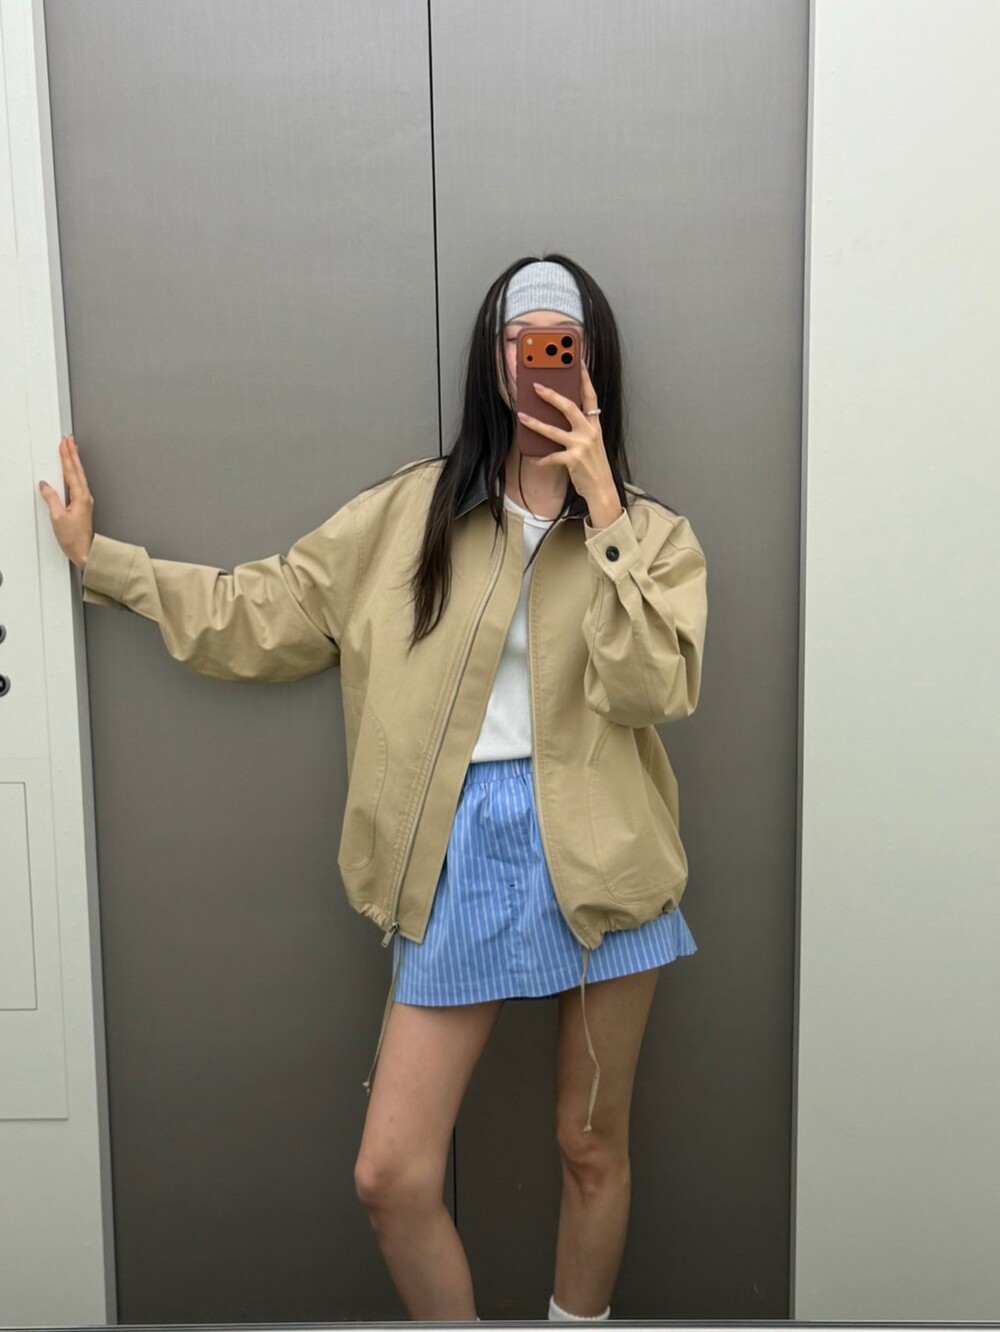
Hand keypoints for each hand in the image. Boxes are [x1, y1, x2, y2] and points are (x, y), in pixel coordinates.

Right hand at [38, 435, 93, 568]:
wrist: (85, 551)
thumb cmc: (74, 538)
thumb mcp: (57, 517)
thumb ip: (51, 499)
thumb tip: (45, 486)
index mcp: (80, 497)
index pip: (71, 471)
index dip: (67, 456)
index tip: (64, 443)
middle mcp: (85, 496)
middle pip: (78, 470)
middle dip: (72, 453)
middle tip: (69, 440)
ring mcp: (85, 500)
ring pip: (79, 475)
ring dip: (74, 461)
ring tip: (71, 449)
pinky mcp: (82, 505)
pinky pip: (78, 483)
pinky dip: (74, 472)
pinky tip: (71, 471)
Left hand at [516, 362, 616, 506]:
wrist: (602, 489)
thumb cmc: (593, 464)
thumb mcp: (591, 441)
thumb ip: (580, 427)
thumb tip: (557, 414)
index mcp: (595, 424)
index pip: (590, 395)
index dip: (584, 376)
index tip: (576, 359)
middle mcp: (589, 432)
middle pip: (569, 407)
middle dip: (551, 395)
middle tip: (536, 386)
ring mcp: (582, 446)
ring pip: (554, 430)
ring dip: (535, 423)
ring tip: (521, 416)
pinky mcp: (573, 460)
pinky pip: (551, 457)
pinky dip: (540, 458)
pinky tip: (532, 458)